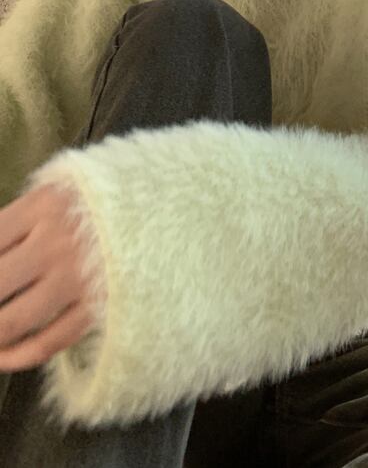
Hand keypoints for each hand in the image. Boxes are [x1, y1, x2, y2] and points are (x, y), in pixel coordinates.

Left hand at [0, 183, 104, 370]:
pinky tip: (3, 357)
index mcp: (42, 206)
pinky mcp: (96, 308)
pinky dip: (17, 357)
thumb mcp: (63, 184)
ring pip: (11, 322)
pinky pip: (47, 343)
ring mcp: (75, 280)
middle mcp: (54, 244)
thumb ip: (23, 212)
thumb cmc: (111, 194)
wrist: (175, 207)